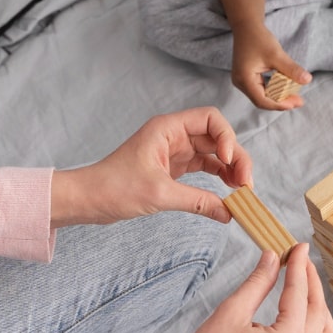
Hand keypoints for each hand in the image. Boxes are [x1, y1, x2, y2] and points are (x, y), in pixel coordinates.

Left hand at [49, 107, 251, 226]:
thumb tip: (228, 213)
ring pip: (213, 154)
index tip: (229, 161)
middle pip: (217, 137)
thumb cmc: (113, 188)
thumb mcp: (159, 195)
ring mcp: (174, 151)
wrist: (87, 199)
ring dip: (229, 169)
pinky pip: (203, 168)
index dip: (227, 137)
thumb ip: (197, 201)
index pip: (210, 119)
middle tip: (246, 183)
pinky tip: (228, 193)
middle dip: (235, 157)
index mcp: (167, 128)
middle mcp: (173, 135)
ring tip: (242, 189)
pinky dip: (217, 178)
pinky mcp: (173, 168)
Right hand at [185, 244, 332, 332]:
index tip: (299, 247)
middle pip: (318, 312)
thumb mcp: (232, 311)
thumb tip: (273, 257)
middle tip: (301, 262)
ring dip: (320, 311)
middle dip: (311, 283)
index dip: (299, 266)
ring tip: (306, 290)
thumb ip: (258, 282)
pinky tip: (300, 319)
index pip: (299, 294)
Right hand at [231, 23, 311, 109]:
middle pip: (262, 100)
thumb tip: (307, 80)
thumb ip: (291, 69)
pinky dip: (273, 90)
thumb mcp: (277, 54)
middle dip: (280, 102)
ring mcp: (242, 81)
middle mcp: (240, 82)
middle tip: (299, 101)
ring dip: (278, 97)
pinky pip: (260, 89)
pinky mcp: (246, 77)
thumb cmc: (259, 38)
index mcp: (244, 79)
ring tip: (295, 96)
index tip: (295, 103)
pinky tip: (285, 89)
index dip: (279, 104)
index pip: (262, 100)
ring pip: (261, 96)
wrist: (247, 26)